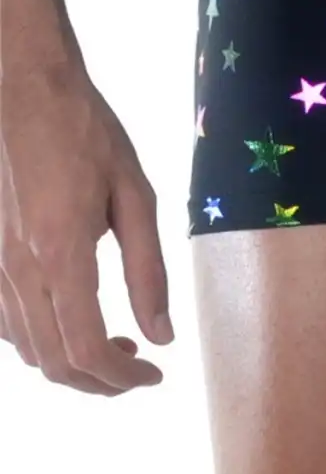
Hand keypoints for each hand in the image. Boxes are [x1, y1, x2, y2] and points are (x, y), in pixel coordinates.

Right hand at [0, 51, 172, 395]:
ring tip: (116, 344)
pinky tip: (73, 319)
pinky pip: (7, 324)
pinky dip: (41, 342)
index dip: (123, 378)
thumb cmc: (86, 132)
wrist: (26, 91)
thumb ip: (148, 269)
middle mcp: (19, 271)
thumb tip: (162, 335)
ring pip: (28, 350)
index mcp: (61, 255)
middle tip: (139, 370)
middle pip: (54, 363)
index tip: (154, 375)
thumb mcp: (135, 194)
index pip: (86, 349)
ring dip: (73, 364)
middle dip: (101, 382)